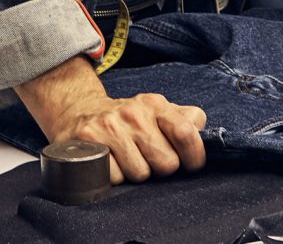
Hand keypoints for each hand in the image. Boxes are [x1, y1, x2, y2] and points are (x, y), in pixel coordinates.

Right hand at [15, 55, 206, 183]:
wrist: (80, 111)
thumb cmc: (128, 119)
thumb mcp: (156, 111)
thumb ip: (183, 119)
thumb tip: (201, 129)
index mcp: (155, 104)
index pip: (186, 132)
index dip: (193, 156)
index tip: (190, 165)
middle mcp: (134, 112)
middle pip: (166, 163)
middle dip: (160, 169)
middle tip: (148, 159)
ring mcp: (110, 125)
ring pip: (141, 174)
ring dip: (136, 174)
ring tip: (127, 159)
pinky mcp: (89, 140)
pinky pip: (115, 178)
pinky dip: (114, 177)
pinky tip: (110, 163)